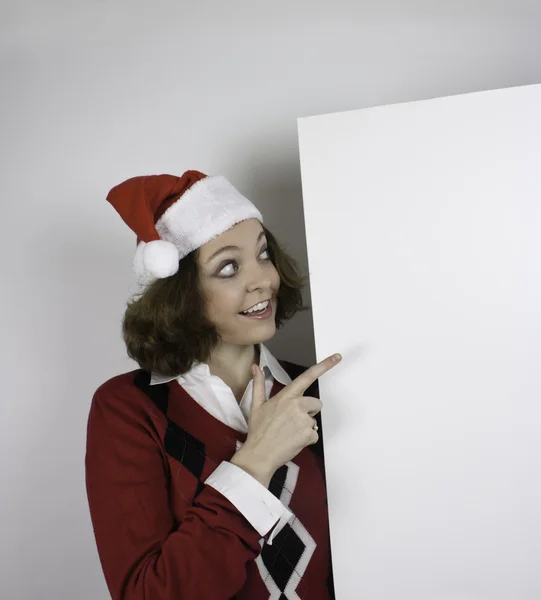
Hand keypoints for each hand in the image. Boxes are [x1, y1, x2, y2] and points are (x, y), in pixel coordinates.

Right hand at [242, 353, 341, 474]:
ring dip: (305, 426)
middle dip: (308, 411)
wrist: (259, 454)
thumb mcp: (256, 405)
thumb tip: (255, 367)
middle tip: (291, 421)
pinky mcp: (308, 434)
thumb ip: (259, 384)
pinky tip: (293, 441)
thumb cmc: (258, 430)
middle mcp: (297, 404)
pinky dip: (306, 439)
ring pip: (314, 420)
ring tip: (289, 432)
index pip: (307, 376)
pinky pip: (314, 435)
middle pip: (316, 403)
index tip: (337, 357)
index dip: (324, 365)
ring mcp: (304, 420)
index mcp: (286, 395)